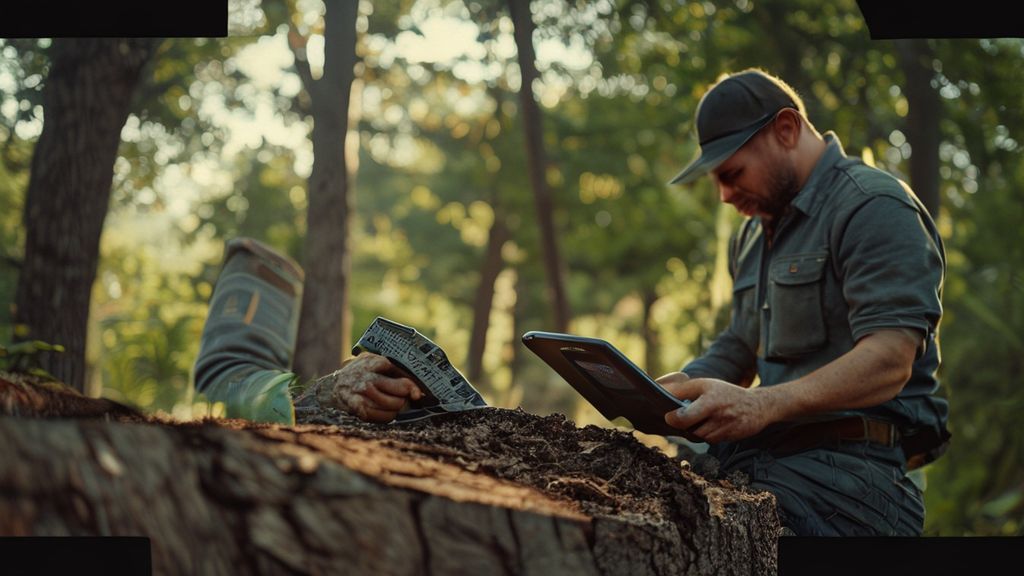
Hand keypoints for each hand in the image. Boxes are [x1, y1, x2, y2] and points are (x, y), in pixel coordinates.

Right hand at [314, 353, 423, 422]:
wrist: (334, 385)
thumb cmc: (362, 374)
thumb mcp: (375, 363)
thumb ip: (395, 370)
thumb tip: (417, 387)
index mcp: (375, 361)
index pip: (400, 372)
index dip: (412, 386)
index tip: (417, 395)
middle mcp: (368, 375)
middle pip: (399, 391)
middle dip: (404, 398)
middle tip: (403, 400)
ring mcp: (360, 390)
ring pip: (392, 406)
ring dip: (396, 409)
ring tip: (393, 407)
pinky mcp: (355, 404)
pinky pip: (378, 416)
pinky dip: (384, 417)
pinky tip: (383, 413)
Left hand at [657, 373, 774, 442]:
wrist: (758, 406)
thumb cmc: (725, 392)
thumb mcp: (705, 385)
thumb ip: (682, 389)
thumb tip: (660, 391)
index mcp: (710, 401)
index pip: (685, 417)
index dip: (674, 419)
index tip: (668, 416)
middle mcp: (719, 417)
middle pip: (691, 430)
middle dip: (684, 426)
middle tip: (681, 419)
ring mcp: (726, 429)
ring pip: (700, 437)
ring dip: (696, 431)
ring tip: (699, 419)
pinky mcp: (731, 438)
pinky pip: (711, 441)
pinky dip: (707, 435)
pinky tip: (710, 425)